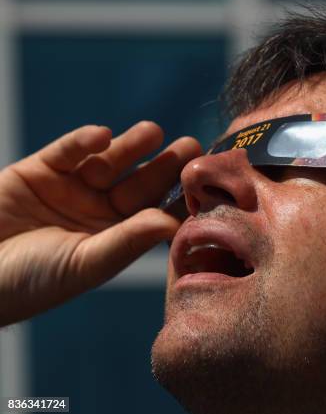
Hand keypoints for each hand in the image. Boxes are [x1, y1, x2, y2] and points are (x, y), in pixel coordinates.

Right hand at [0, 121, 200, 324]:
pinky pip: (67, 151)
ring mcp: (71, 189)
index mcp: (116, 237)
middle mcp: (99, 212)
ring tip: (153, 132)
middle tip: (190, 147)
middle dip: (163, 165)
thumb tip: (172, 224)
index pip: (155, 212)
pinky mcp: (40, 170)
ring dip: (130, 146)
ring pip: (109, 162)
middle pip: (139, 183)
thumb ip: (127, 241)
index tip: (204, 181)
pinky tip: (102, 136)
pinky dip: (83, 142)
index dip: (178, 196)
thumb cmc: (32, 281)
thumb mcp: (85, 262)